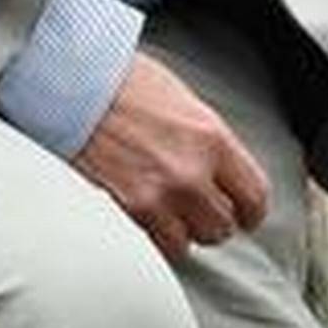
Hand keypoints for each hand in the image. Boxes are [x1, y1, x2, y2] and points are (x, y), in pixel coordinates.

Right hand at [71, 52, 270, 261]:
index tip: (245, 215)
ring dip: (186, 232)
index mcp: (213, 137)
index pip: (254, 194)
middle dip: (214, 220)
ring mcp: (161, 194)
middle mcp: (193, 171)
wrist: (74, 85)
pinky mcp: (131, 208)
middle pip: (224, 224)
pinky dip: (158, 238)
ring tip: (174, 217)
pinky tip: (152, 221)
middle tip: (202, 213)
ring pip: (193, 241)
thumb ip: (205, 139)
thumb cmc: (121, 82)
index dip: (251, 210)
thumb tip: (217, 165)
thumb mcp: (183, 101)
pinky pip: (161, 245)